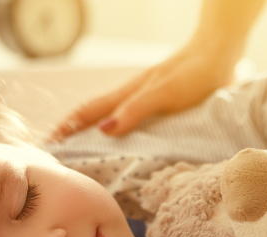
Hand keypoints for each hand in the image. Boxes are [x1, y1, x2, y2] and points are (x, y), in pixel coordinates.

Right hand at [50, 42, 237, 139]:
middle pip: (92, 115)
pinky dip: (115, 131)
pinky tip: (121, 141)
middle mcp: (129, 96)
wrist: (218, 51)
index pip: (86, 113)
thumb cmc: (193, 74)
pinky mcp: (157, 100)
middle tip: (58, 156)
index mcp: (126, 95)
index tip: (48, 148)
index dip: (66, 129)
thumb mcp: (164, 94)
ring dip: (91, 133)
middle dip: (72, 133)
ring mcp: (142, 97)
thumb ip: (135, 111)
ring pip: (108, 116)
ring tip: (82, 154)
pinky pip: (127, 118)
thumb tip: (104, 132)